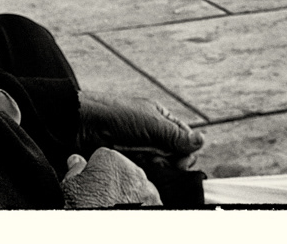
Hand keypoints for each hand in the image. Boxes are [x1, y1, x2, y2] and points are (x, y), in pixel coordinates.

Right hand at [60, 148, 162, 207]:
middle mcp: (133, 171)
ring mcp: (147, 189)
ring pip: (136, 186)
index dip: (95, 172)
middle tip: (101, 198)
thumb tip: (75, 160)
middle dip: (113, 181)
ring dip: (128, 194)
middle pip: (121, 171)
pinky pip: (147, 200)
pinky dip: (140, 205)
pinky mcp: (156, 204)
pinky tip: (126, 212)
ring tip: (113, 207)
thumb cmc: (87, 208)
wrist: (104, 233)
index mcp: (110, 159)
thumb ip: (75, 170)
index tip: (91, 184)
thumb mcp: (71, 188)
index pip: (102, 157)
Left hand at [78, 90, 203, 168]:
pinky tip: (136, 165)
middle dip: (168, 159)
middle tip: (156, 157)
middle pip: (175, 155)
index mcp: (162, 119)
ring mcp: (143, 148)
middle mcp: (155, 134)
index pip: (186, 139)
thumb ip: (176, 135)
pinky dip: (144, 171)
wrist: (84, 125)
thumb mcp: (151, 122)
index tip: (180, 158)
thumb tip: (202, 141)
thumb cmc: (116, 115)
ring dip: (155, 166)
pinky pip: (146, 172)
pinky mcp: (132, 161)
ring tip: (142, 159)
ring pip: (161, 166)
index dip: (185, 151)